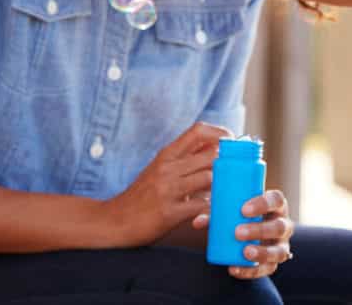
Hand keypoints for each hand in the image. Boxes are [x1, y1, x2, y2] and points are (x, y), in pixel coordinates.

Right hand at [104, 122, 230, 247]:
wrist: (114, 221)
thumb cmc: (142, 195)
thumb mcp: (160, 169)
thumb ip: (185, 159)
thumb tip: (216, 147)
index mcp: (166, 155)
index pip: (198, 130)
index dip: (219, 133)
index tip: (231, 143)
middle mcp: (167, 168)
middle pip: (210, 154)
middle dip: (228, 162)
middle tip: (238, 171)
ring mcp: (168, 190)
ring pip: (209, 178)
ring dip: (222, 186)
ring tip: (228, 191)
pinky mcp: (169, 212)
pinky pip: (201, 206)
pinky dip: (212, 209)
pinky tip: (213, 212)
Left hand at [192, 189, 294, 279]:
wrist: (246, 233)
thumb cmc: (238, 215)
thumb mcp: (230, 210)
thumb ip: (214, 213)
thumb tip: (197, 222)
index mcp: (276, 205)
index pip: (276, 200)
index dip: (262, 204)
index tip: (243, 209)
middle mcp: (283, 224)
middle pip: (279, 226)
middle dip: (259, 230)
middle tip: (237, 232)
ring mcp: (281, 245)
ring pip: (279, 250)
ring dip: (262, 252)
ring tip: (244, 252)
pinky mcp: (274, 262)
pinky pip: (267, 269)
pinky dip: (251, 271)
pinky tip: (235, 269)